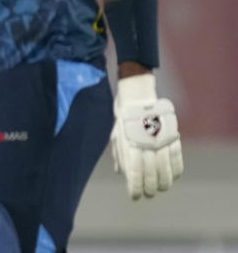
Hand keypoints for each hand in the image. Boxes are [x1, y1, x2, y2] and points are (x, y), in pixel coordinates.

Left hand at [111, 73, 182, 199]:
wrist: (137, 98)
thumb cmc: (124, 120)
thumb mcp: (116, 136)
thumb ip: (119, 155)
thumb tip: (120, 174)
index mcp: (129, 145)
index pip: (134, 172)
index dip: (135, 187)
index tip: (135, 196)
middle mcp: (145, 145)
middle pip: (151, 173)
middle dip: (150, 187)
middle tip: (149, 194)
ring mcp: (160, 141)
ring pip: (166, 169)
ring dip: (164, 182)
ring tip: (161, 188)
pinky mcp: (172, 136)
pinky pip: (177, 158)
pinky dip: (177, 170)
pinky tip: (174, 177)